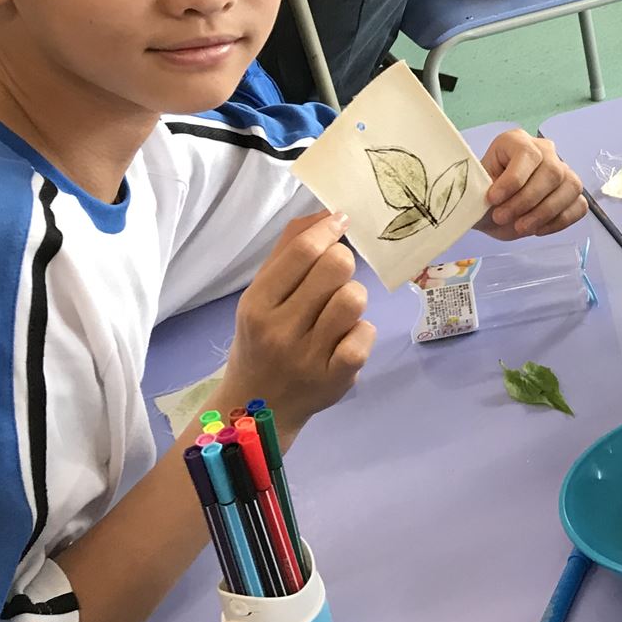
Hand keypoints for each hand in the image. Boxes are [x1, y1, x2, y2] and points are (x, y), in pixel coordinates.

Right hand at [222, 210, 373, 433]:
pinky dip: (361, 331)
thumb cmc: (261, 340)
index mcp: (257, 304)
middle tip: (334, 276)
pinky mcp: (335, 378)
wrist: (256, 410)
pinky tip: (345, 339)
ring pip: (354, 299)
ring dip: (352, 298)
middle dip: (342, 262)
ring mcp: (308, 357)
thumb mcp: (260, 297)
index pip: (302, 252)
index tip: (341, 220)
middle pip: (336, 268)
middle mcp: (280, 330)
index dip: (329, 228)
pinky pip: (366, 334)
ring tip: (336, 312)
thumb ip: (288, 253)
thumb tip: (324, 212)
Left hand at [478, 129, 586, 238]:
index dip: (513, 179)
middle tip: (501, 218)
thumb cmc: (481, 196)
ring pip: (570, 187)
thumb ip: (482, 188)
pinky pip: (579, 205)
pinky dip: (560, 221)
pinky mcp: (573, 194)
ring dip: (544, 213)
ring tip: (520, 227)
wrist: (490, 213)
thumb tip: (489, 197)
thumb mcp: (474, 189)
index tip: (493, 200)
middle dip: (526, 200)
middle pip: (551, 172)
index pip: (528, 154)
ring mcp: (563, 171)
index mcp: (517, 141)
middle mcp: (545, 151)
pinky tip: (538, 229)